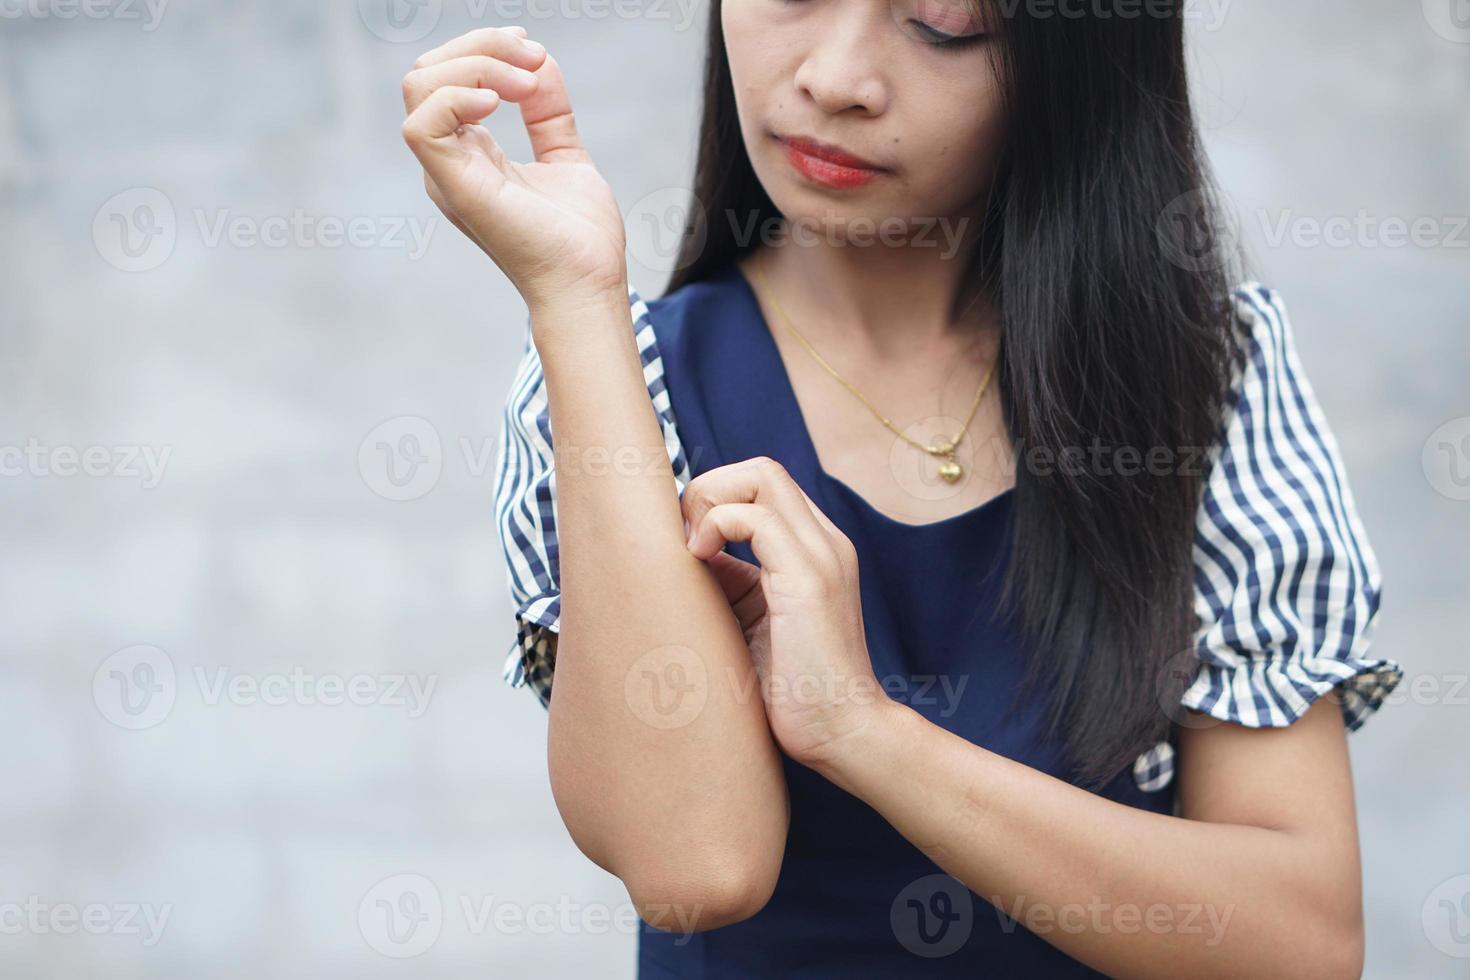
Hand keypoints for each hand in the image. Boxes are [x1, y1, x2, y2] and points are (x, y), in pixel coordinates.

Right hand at [400, 26, 627, 310]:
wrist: (588, 283)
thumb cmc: (579, 237)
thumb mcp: (565, 155)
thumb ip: (548, 111)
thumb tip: (539, 60)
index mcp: (470, 154)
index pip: (447, 78)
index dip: (486, 48)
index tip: (535, 54)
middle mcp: (450, 162)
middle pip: (428, 72)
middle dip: (482, 45)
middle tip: (533, 58)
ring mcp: (447, 174)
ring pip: (420, 86)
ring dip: (476, 64)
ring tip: (525, 84)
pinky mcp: (454, 186)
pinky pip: (421, 125)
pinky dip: (458, 97)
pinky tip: (501, 103)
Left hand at [681, 456, 891, 768]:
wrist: (844, 735)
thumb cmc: (796, 693)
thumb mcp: (755, 622)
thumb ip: (731, 582)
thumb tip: (685, 555)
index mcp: (815, 551)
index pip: (764, 486)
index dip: (717, 497)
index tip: (687, 541)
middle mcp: (825, 543)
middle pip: (760, 469)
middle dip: (709, 489)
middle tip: (684, 539)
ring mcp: (821, 556)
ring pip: (760, 476)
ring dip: (709, 501)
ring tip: (692, 550)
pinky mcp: (809, 580)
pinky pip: (756, 517)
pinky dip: (717, 525)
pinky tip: (700, 561)